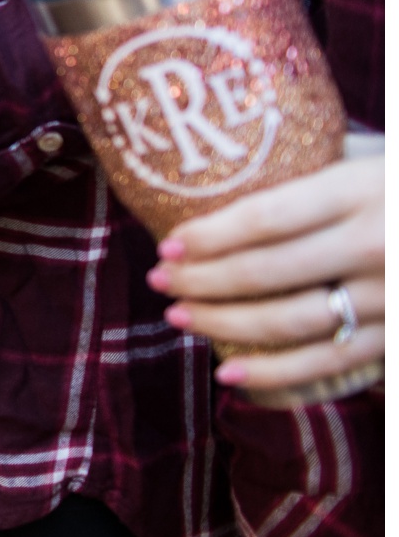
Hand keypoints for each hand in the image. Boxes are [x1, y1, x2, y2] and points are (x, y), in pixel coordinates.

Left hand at [148, 156, 384, 395]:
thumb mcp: (378, 161)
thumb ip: (324, 168)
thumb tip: (236, 174)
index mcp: (366, 188)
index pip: (267, 217)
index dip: (209, 236)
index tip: (170, 245)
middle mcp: (377, 243)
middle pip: (265, 271)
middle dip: (202, 281)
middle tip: (162, 283)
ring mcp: (390, 296)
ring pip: (287, 321)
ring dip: (223, 325)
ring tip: (181, 318)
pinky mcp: (398, 337)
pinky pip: (325, 363)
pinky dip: (272, 375)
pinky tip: (230, 375)